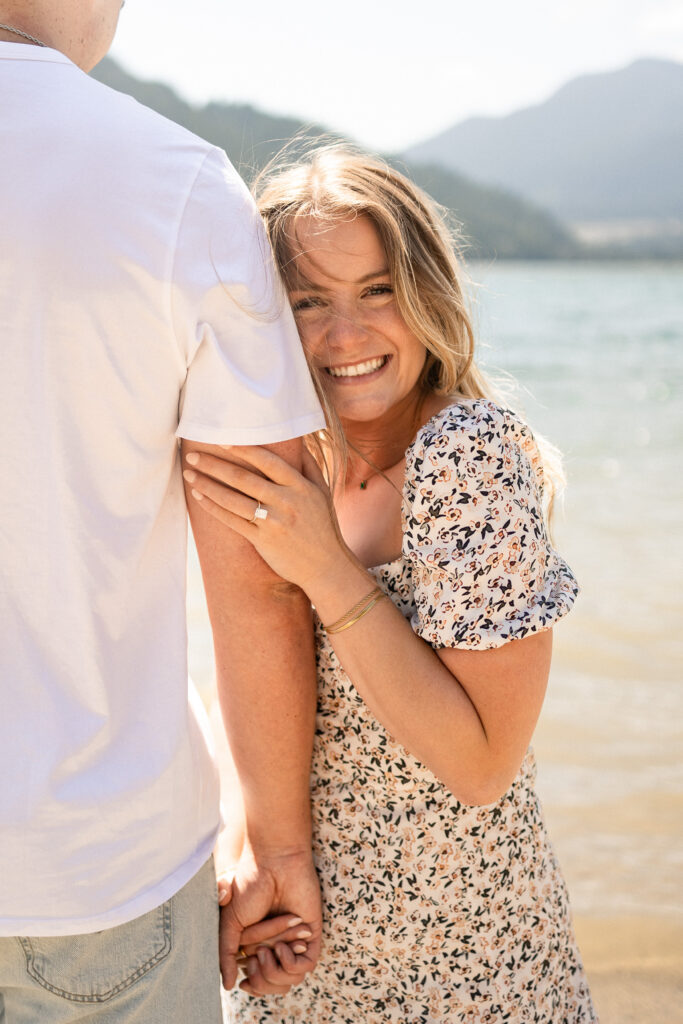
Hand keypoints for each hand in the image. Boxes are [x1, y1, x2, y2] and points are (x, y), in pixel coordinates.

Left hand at [183, 446, 349, 595]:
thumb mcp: (322, 492)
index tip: (221, 440)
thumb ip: (309, 465)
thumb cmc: (323, 525)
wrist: (326, 566)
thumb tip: (298, 437)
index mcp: (301, 487)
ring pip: (233, 499)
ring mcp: (273, 522)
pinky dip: (213, 508)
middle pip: (244, 478)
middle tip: (192, 454)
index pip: (268, 461)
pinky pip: (232, 521)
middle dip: (214, 464)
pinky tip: (199, 496)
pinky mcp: (262, 541)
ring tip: (189, 474)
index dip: (243, 450)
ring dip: (207, 485)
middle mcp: (287, 502)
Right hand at [220, 845, 321, 995]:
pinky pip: (304, 967)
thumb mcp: (229, 923)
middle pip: (271, 982)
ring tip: (269, 949)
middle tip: (257, 954)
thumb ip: (225, 954)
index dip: (252, 985)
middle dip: (262, 974)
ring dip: (275, 966)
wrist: (274, 862)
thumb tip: (227, 986)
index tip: (243, 982)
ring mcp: (295, 941)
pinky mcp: (311, 936)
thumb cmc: (250, 885)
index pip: (258, 982)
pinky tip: (283, 947)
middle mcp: (277, 945)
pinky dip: (290, 963)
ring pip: (287, 978)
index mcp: (257, 944)